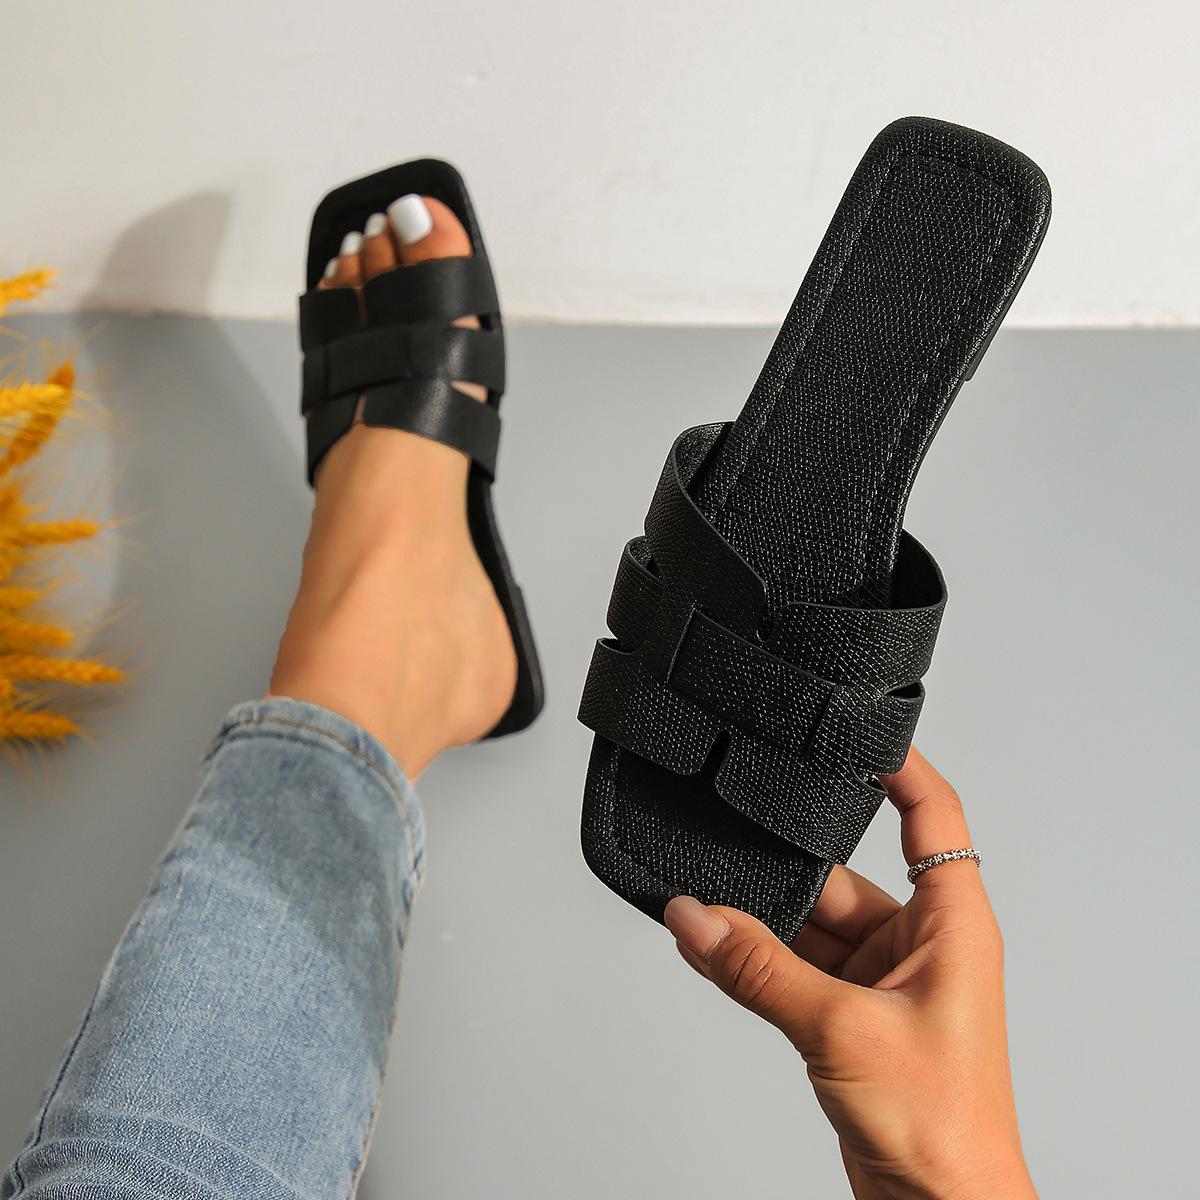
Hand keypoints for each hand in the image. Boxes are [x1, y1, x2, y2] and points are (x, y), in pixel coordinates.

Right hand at [664, 747, 1036, 1199]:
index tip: (858, 729)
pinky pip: (794, 967)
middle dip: (789, 869)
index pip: (933, 815)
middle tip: (734, 844)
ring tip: (706, 906)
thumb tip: (697, 920)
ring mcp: (882, 981)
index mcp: (952, 924)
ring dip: (761, 924)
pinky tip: (712, 946)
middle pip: (845, 874)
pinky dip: (755, 961)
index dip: (900, 766)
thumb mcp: (842, 1029)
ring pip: (810, 925)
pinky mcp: (850, 1016)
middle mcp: (920, 944)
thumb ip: (759, 970)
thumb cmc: (944, 1128)